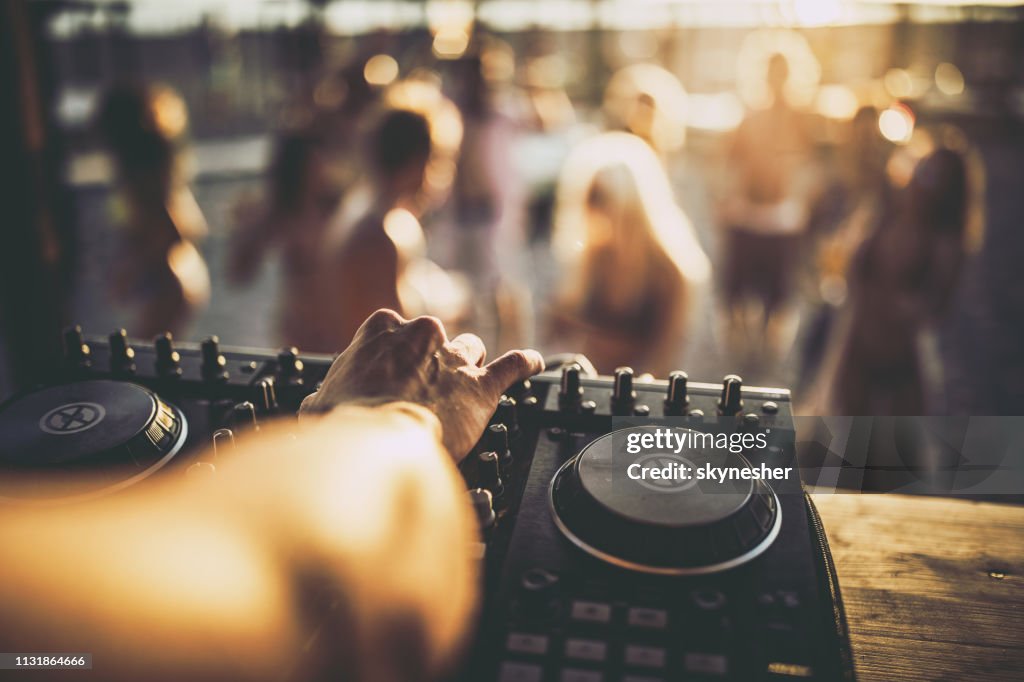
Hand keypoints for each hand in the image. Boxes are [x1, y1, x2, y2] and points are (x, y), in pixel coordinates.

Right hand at [299, 309, 543, 459]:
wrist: (375, 443)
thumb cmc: (344, 424)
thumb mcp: (320, 401)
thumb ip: (327, 394)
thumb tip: (318, 406)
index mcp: (380, 330)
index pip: (391, 327)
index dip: (395, 352)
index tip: (392, 368)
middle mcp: (421, 336)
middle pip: (434, 339)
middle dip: (432, 360)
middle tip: (423, 389)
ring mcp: (454, 358)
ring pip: (470, 350)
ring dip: (468, 367)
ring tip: (466, 387)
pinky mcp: (482, 385)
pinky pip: (514, 364)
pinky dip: (526, 363)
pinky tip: (533, 364)